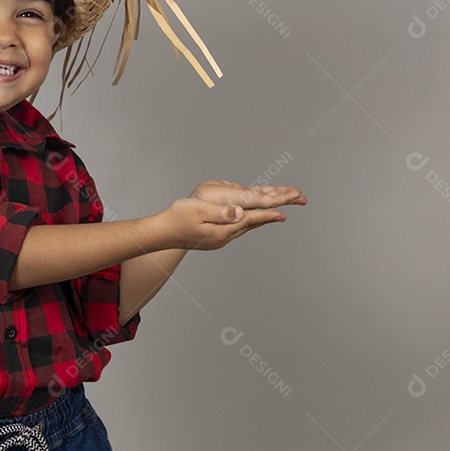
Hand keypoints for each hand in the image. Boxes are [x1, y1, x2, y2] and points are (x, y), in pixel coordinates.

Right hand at [151, 180, 306, 250]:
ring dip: (260, 219)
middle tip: (288, 211)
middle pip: (252, 224)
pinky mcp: (215, 238)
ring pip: (246, 227)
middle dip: (270, 216)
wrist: (161, 234)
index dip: (266, 214)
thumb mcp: (197, 211)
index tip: (283, 212)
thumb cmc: (176, 218)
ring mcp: (220, 239)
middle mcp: (224, 237)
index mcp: (222, 230)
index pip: (249, 220)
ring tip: (275, 214)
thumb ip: (219, 212)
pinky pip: (237, 228)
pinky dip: (248, 222)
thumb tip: (238, 211)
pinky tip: (249, 219)